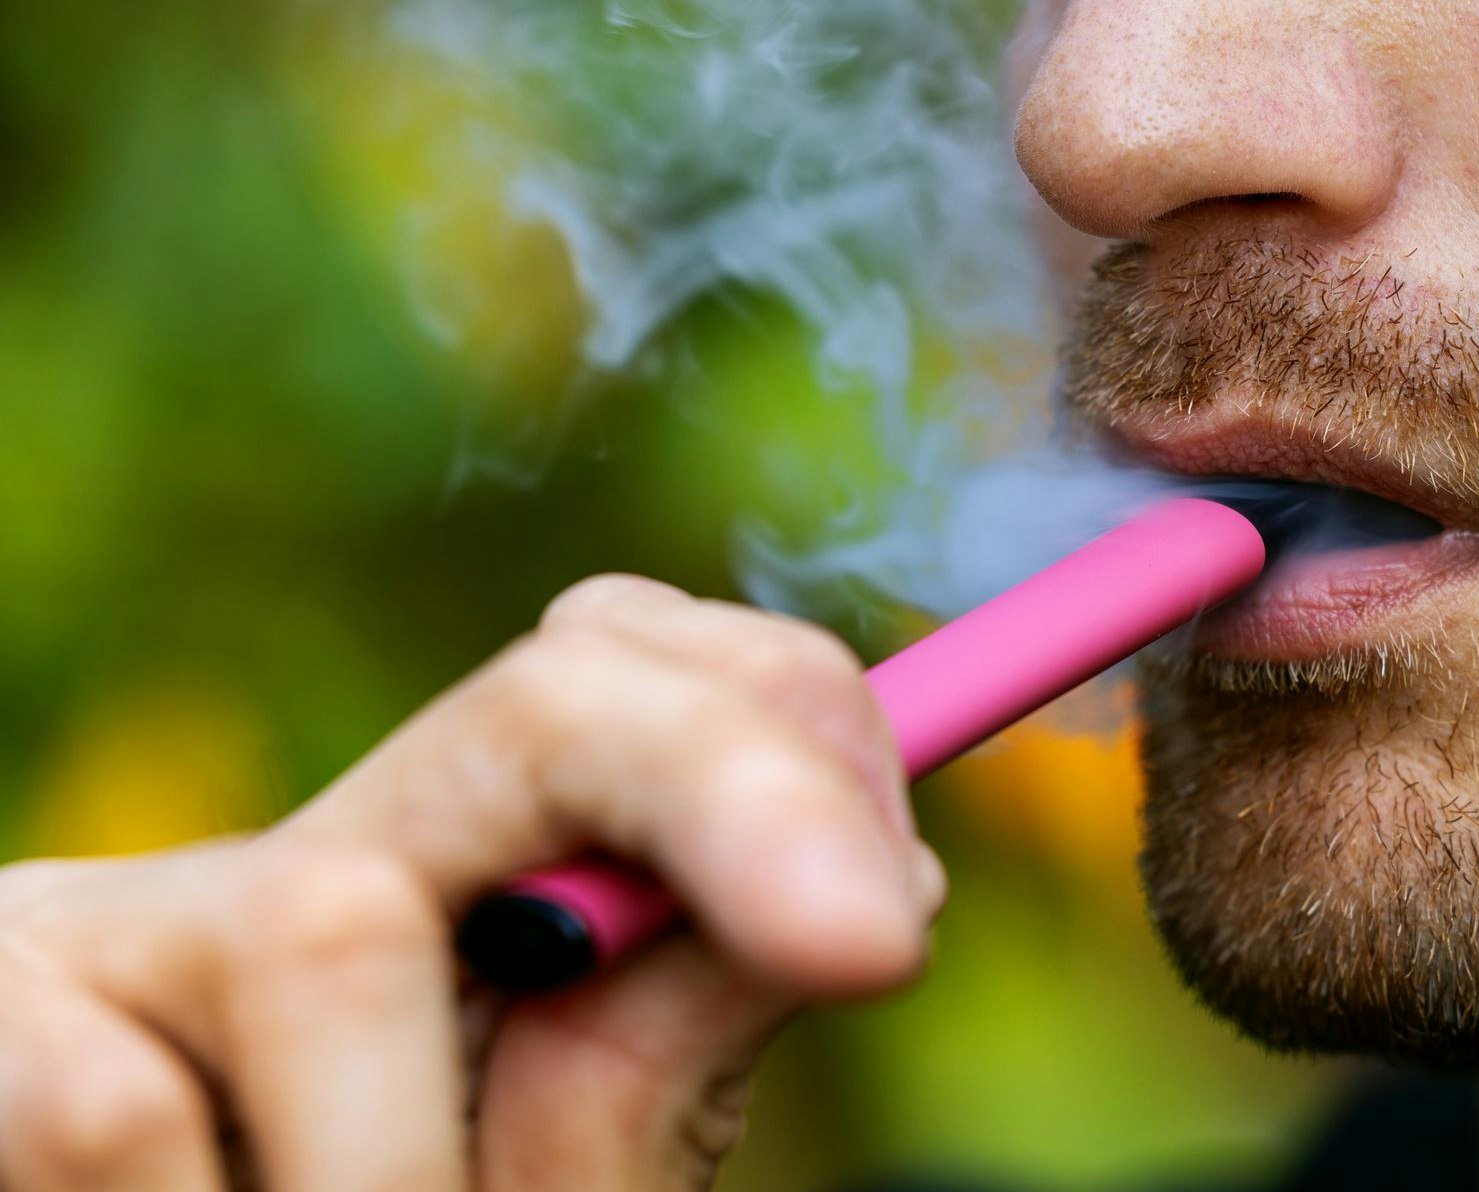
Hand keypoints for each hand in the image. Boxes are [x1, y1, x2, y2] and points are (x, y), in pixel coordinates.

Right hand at [0, 575, 945, 1190]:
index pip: (639, 688)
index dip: (780, 745)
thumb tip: (862, 893)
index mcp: (470, 899)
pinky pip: (129, 1108)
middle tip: (871, 940)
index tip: (885, 920)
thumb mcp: (556, 1174)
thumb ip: (667, 1038)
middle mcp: (312, 863)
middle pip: (542, 702)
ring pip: (333, 937)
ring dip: (408, 1171)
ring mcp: (120, 916)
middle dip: (724, 790)